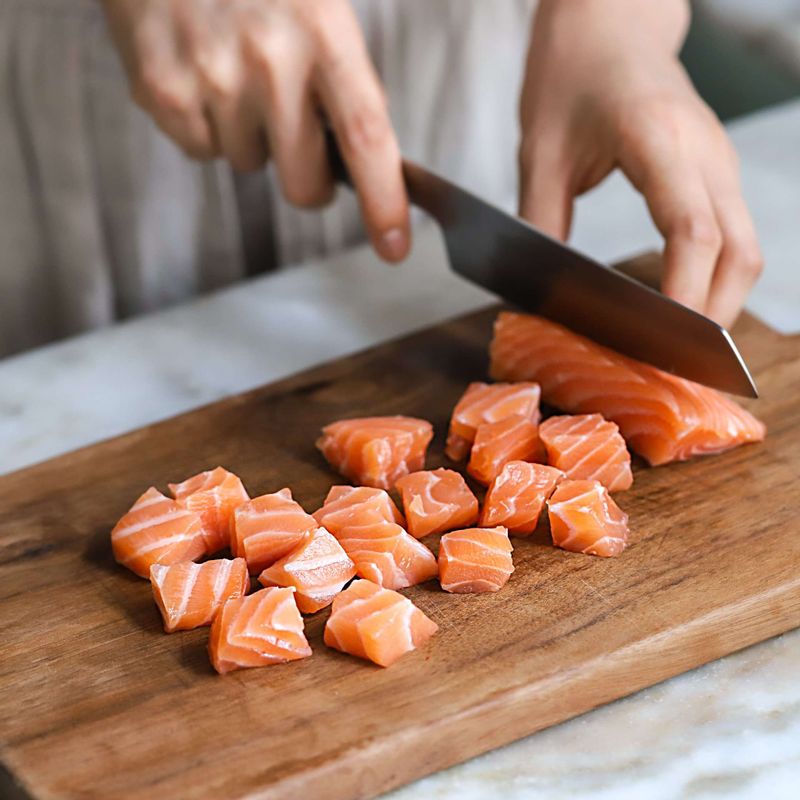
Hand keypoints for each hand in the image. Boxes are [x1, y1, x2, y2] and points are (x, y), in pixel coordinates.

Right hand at [102, 0, 409, 261]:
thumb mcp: (317, 0)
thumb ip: (341, 73)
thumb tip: (360, 153)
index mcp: (324, 32)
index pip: (366, 138)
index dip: (384, 201)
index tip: (394, 246)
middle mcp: (269, 61)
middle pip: (305, 184)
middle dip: (309, 181)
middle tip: (301, 145)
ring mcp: (211, 79)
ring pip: (248, 164)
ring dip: (250, 135)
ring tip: (233, 69)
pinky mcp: (162, 91)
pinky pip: (200, 149)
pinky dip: (206, 124)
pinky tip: (200, 71)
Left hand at [518, 0, 761, 326]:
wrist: (608, 22)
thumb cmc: (569, 76)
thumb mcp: (539, 151)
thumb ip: (542, 221)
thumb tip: (545, 294)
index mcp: (658, 139)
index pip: (693, 230)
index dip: (685, 294)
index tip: (665, 342)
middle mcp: (704, 151)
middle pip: (738, 252)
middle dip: (712, 316)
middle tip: (674, 366)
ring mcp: (718, 160)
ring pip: (746, 248)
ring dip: (721, 302)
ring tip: (682, 348)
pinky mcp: (715, 170)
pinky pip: (734, 236)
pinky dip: (718, 278)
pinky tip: (686, 306)